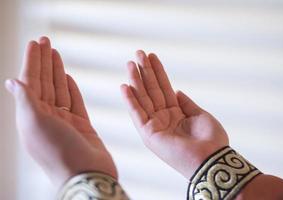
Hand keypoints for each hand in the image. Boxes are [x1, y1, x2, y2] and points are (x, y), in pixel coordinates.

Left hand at [5, 37, 116, 186]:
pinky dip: (71, 89)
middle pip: (44, 83)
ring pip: (59, 90)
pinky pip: (74, 102)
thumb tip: (11, 82)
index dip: (33, 61)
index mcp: (31, 116)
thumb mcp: (34, 123)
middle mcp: (46, 117)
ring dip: (57, 71)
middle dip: (44, 62)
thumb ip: (25, 100)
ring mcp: (64, 121)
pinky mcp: (81, 125)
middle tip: (46, 41)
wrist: (86, 173)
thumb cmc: (58, 152)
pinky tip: (68, 78)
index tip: (36, 44)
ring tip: (56, 54)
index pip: (31, 82)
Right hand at [121, 50, 228, 178]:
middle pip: (152, 90)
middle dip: (145, 72)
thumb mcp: (200, 115)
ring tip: (131, 63)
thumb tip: (176, 91)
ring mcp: (155, 126)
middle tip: (139, 53)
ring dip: (136, 81)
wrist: (211, 159)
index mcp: (176, 114)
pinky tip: (125, 86)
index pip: (164, 88)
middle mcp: (163, 118)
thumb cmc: (211, 140)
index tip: (152, 57)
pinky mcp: (149, 134)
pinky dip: (130, 101)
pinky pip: (137, 114)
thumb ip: (186, 103)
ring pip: (143, 98)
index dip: (158, 72)